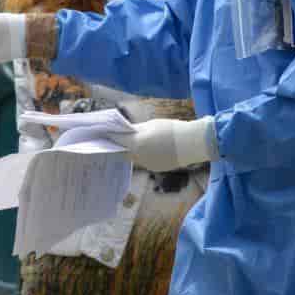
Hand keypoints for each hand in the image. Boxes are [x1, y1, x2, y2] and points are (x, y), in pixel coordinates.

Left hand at [103, 116, 218, 172]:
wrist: (192, 143)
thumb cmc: (171, 129)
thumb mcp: (151, 125)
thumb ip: (136, 130)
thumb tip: (126, 133)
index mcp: (136, 144)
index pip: (117, 140)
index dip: (108, 136)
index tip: (101, 133)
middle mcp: (139, 157)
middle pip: (123, 152)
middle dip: (119, 146)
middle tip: (113, 140)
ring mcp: (148, 165)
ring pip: (134, 158)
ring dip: (131, 152)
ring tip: (129, 144)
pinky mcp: (156, 169)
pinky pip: (145, 162)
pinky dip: (143, 156)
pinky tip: (147, 150)